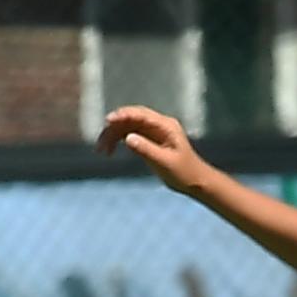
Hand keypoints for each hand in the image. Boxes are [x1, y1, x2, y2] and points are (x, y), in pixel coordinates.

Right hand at [97, 105, 212, 196]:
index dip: (123, 115)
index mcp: (165, 126)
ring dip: (112, 136)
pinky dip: (117, 141)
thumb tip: (127, 138)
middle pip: (130, 119)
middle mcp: (158, 125)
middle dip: (113, 128)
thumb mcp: (164, 162)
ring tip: (102, 151)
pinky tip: (108, 151)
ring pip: (126, 127)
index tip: (108, 121)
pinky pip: (128, 135)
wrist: (195, 181)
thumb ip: (146, 149)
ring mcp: (152, 132)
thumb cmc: (184, 172)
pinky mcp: (148, 140)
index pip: (140, 115)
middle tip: (101, 143)